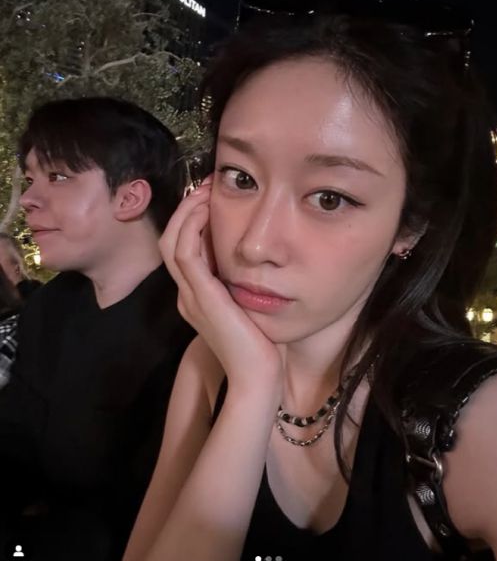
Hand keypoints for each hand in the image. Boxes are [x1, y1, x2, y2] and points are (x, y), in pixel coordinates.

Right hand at [160, 177, 284, 391]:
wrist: (258, 375)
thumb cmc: (262, 343)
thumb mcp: (249, 305)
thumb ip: (244, 283)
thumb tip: (256, 257)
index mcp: (197, 295)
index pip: (183, 248)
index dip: (192, 219)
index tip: (212, 196)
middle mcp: (187, 294)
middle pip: (171, 240)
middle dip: (186, 209)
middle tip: (206, 184)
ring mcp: (189, 296)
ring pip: (172, 242)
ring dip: (187, 212)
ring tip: (205, 190)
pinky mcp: (200, 296)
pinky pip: (184, 253)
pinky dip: (191, 228)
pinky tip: (207, 210)